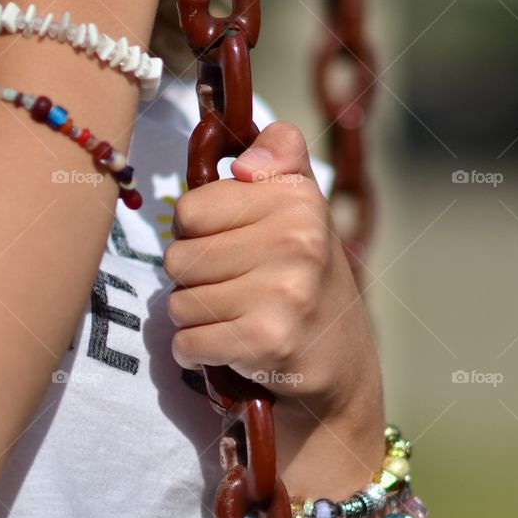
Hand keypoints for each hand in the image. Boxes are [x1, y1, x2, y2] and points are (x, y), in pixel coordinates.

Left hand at [163, 120, 383, 426]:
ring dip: (196, 318)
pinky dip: (196, 353)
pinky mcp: (267, 341)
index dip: (199, 231)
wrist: (339, 361)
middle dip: (195, 279)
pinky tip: (227, 348)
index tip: (233, 245)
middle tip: (235, 290)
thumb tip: (244, 162)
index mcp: (298, 199)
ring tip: (234, 318)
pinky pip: (186, 343)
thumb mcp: (301, 206)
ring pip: (178, 303)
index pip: (189, 209)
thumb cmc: (303, 277)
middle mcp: (297, 241)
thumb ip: (280, 156)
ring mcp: (285, 293)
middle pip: (178, 258)